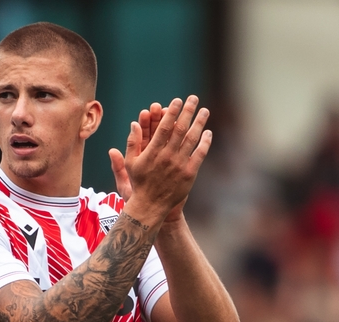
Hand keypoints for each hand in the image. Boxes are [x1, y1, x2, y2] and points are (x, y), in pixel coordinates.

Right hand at [116, 95, 211, 221]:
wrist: (151, 206)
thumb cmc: (139, 183)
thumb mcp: (130, 163)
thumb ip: (132, 143)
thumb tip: (134, 124)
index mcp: (153, 152)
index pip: (164, 127)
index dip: (171, 112)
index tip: (177, 101)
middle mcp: (167, 156)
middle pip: (180, 129)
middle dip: (188, 112)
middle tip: (193, 98)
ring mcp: (179, 165)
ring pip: (192, 139)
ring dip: (199, 123)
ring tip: (204, 111)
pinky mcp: (189, 174)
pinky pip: (199, 155)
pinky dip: (205, 143)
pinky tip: (208, 133)